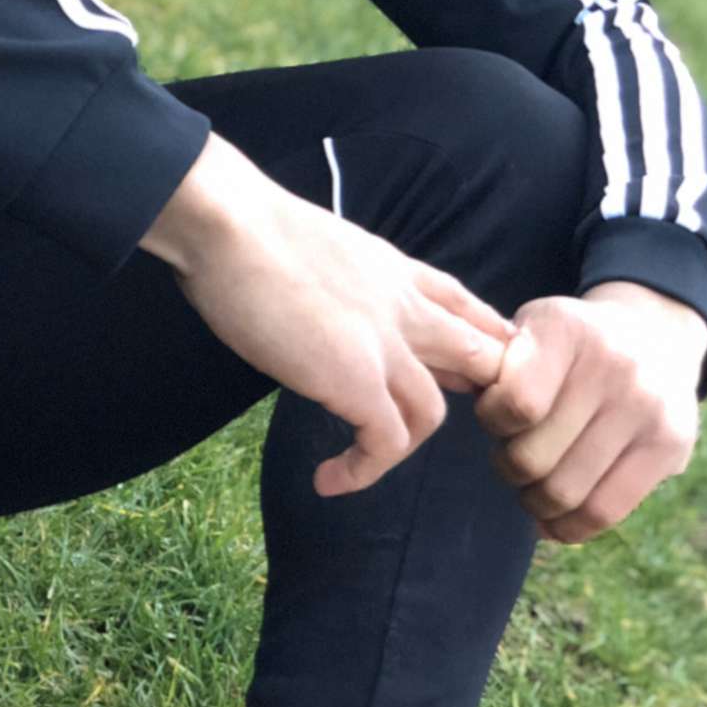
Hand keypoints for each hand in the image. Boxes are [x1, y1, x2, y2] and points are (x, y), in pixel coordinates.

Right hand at [141, 133, 512, 498]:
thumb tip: (325, 305)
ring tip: (365, 456)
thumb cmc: (248, 229)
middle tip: (416, 423)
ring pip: (433, 413)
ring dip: (403, 443)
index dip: (474, 343)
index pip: (464, 308)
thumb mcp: (322, 248)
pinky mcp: (357, 380)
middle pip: (478, 359)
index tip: (453, 374)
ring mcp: (386, 345)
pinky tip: (330, 479)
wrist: (228, 227)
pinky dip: (363, 470)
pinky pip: (386, 443)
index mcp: (394, 270)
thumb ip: (344, 280)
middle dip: (467, 399)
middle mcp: (404, 306)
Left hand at [474, 282, 706, 543]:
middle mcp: (614, 365)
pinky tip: (553, 519)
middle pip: (533, 458)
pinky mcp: (671, 446)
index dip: (491, 422)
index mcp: (566, 329)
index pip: (515, 404)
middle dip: (509, 466)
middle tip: (512, 456)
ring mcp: (648, 407)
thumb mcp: (529, 329)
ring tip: (532, 485)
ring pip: (565, 493)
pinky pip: (604, 511)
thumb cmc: (567, 344)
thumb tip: (459, 388)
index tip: (495, 417)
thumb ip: (493, 363)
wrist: (652, 334)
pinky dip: (568, 528)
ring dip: (534, 501)